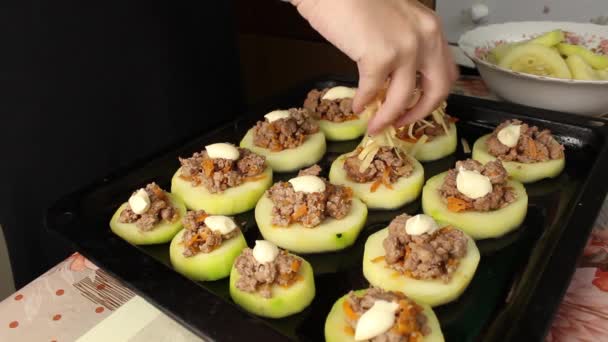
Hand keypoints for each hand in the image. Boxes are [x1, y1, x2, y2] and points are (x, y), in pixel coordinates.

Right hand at [291, 0, 458, 133]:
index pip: (446, 70)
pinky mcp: (379, 57)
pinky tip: (356, 106)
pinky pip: (372, 91)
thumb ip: (403, 43)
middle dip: (419, 113)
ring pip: (403, 98)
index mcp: (431, 27)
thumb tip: (394, 75)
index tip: (418, 105)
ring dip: (388, 118)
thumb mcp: (394, 19)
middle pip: (437, 89)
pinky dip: (363, 102)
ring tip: (374, 125)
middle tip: (403, 124)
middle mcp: (426, 38)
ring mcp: (405, 48)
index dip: (434, 95)